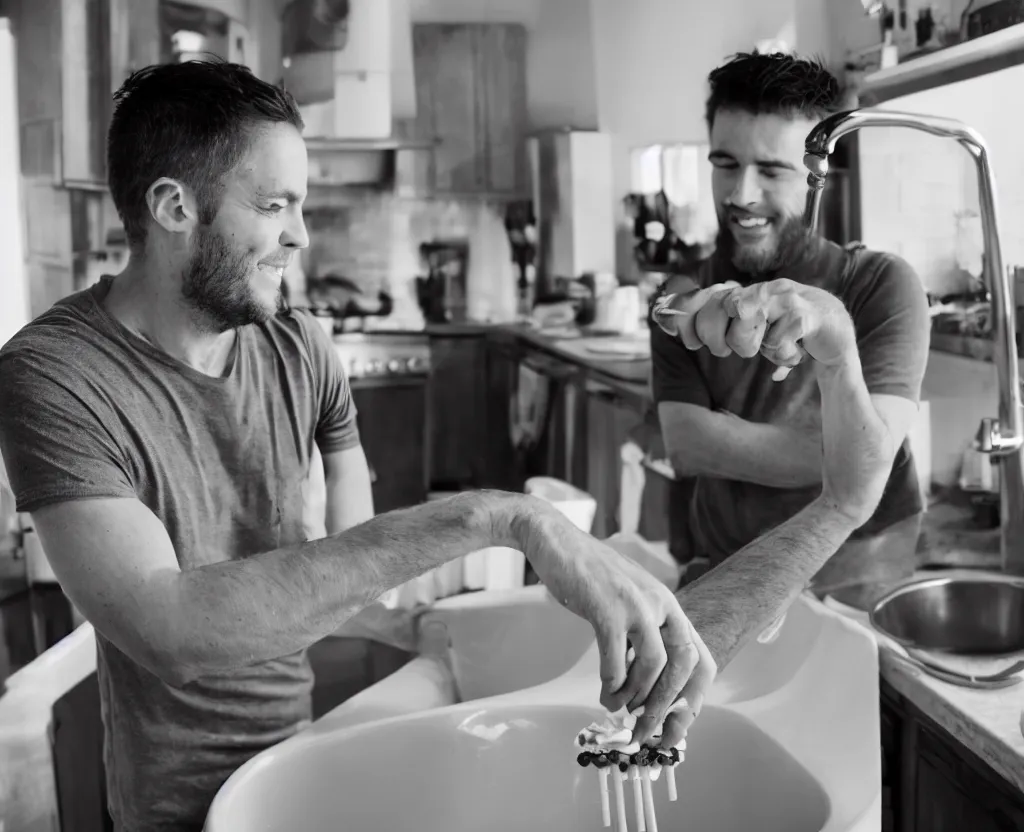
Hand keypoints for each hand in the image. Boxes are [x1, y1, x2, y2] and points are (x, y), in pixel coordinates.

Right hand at [507, 499, 716, 745]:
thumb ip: (638, 636)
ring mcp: (635, 604)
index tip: (677, 724)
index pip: (701, 658)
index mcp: (668, 606)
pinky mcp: (606, 608)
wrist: (555, 541)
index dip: (695, 696)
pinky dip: (612, 684)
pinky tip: (604, 691)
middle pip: (683, 666)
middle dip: (665, 706)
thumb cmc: (588, 576)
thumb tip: (641, 687)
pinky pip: (616, 659)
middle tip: (645, 729)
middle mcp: (660, 604)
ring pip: (653, 667)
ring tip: (617, 707)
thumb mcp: (627, 602)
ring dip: (636, 698)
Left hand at [667, 279, 856, 380]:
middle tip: (732, 351)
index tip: (693, 344)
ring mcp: (787, 298)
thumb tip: (667, 316)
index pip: (706, 298)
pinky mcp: (808, 315)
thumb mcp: (750, 327)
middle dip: (720, 340)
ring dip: (752, 347)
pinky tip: (793, 353)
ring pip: (747, 327)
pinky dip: (781, 355)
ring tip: (768, 348)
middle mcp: (763, 289)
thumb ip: (720, 323)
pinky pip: (778, 341)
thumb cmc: (785, 330)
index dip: (690, 321)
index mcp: (747, 292)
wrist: (835, 332)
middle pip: (722, 309)